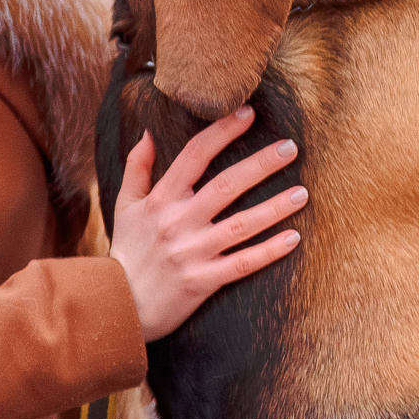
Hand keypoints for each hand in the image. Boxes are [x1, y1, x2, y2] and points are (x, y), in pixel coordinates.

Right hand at [110, 107, 305, 340]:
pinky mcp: (203, 281)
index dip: (222, 131)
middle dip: (261, 165)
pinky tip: (293, 238)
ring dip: (274, 208)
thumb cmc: (127, 251)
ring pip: (241, 226)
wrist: (116, 305)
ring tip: (302, 193)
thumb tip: (148, 132)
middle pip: (226, 186)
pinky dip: (268, 252)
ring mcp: (192, 253)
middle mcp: (178, 222)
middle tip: (291, 148)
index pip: (194, 155)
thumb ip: (137, 167)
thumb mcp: (124, 206)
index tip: (248, 113)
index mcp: (161, 199)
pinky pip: (242, 264)